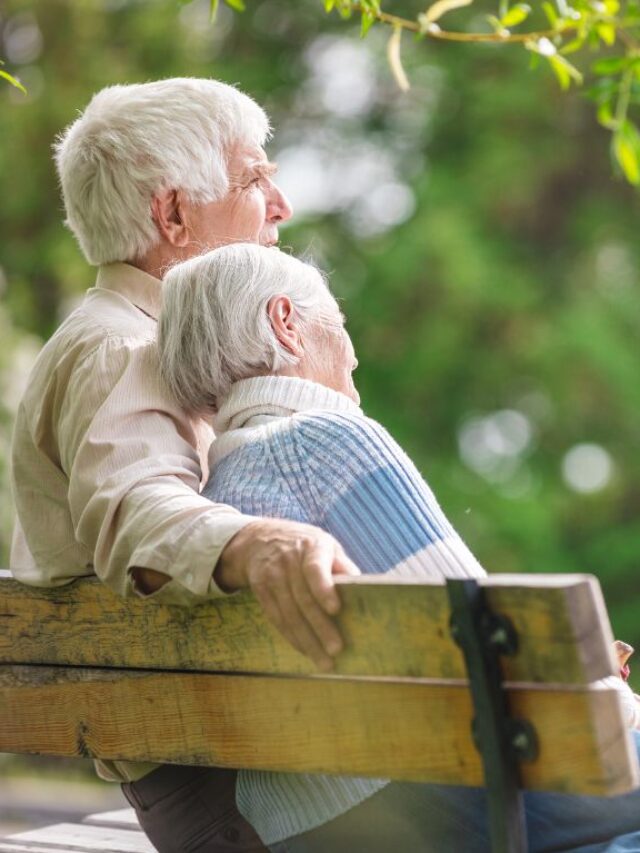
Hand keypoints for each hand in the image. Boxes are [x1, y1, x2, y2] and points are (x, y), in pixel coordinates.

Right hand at [215, 518, 360, 670]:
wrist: (260, 539)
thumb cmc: (305, 546)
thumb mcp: (326, 545)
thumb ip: (342, 566)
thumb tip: (363, 588)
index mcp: (311, 547)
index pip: (315, 568)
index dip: (324, 589)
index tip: (336, 609)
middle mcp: (288, 561)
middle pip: (303, 598)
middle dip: (320, 627)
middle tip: (336, 650)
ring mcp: (272, 576)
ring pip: (289, 613)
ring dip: (307, 640)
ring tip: (324, 661)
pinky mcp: (260, 590)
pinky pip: (276, 618)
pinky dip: (292, 637)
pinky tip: (305, 651)